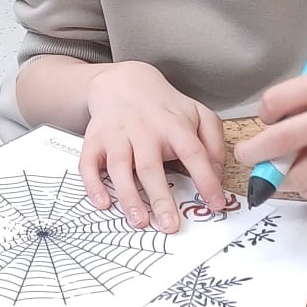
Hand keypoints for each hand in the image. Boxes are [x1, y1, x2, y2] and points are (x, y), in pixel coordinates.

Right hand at [82, 61, 228, 230]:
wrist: (123, 81)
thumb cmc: (163, 107)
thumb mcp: (198, 114)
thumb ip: (213, 142)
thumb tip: (217, 174)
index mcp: (174, 125)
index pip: (193, 152)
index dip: (205, 178)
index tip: (215, 203)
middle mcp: (144, 130)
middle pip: (151, 166)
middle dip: (160, 198)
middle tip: (170, 225)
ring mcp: (117, 135)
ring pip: (120, 167)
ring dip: (128, 196)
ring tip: (139, 222)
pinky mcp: (95, 140)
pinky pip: (89, 164)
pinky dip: (93, 184)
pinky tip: (103, 203)